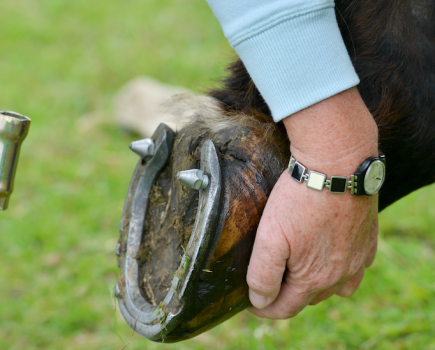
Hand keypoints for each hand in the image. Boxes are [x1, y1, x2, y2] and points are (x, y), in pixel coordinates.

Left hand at [247, 87, 378, 317]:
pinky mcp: (367, 239)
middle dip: (287, 296)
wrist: (337, 164)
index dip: (265, 309)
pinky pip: (356, 268)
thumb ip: (263, 275)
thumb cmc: (300, 200)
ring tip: (298, 273)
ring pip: (334, 287)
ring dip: (314, 286)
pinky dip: (341, 270)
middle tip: (271, 283)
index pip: (285, 308)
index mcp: (314, 279)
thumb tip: (260, 300)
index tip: (252, 303)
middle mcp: (340, 275)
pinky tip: (331, 257)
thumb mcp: (270, 238)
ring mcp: (357, 258)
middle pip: (309, 298)